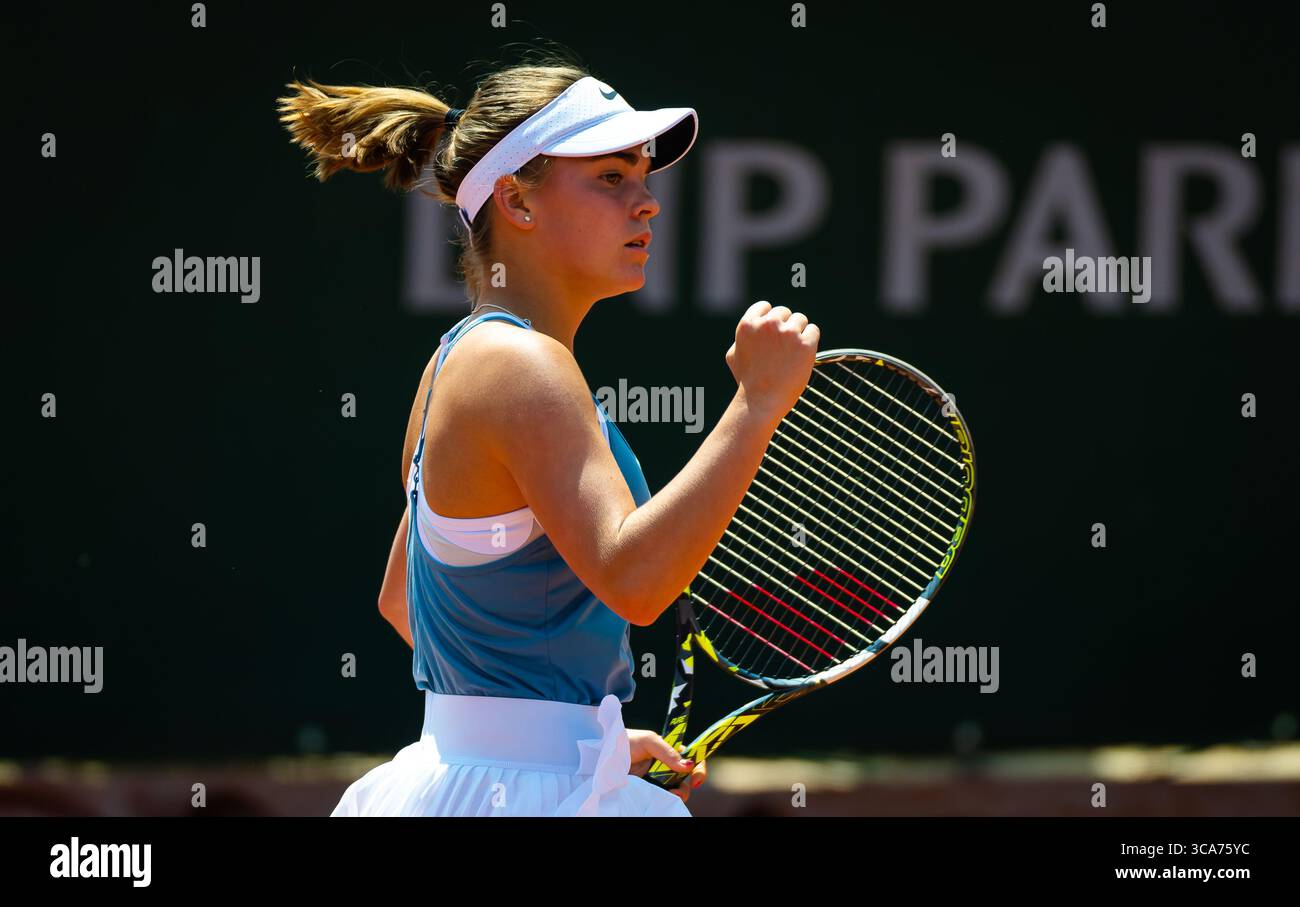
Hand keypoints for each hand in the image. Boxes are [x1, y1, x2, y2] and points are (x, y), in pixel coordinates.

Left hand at [626, 728, 708, 803]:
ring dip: (679, 794)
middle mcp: (666, 768)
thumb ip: (668, 752)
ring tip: (671, 794)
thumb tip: (688, 765)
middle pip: (687, 780)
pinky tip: (662, 797)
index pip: (692, 759)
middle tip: (684, 789)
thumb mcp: (648, 740)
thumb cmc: (625, 742)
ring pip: (677, 792)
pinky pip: (662, 798)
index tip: (697, 778)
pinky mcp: (648, 793)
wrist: (603, 756)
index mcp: (669, 752)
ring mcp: (657, 782)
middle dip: (689, 785)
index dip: (698, 768)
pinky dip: (666, 799)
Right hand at [725, 300, 819, 425]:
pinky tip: (802, 355)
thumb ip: (742, 337)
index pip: (765, 306)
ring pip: (801, 319)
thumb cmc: (747, 381)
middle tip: (783, 348)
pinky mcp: (805, 344)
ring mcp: (788, 333)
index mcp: (748, 324)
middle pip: (784, 312)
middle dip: (785, 326)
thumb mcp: (733, 356)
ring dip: (799, 332)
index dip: (770, 319)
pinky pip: (813, 331)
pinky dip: (810, 341)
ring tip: (792, 353)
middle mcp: (768, 324)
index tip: (772, 333)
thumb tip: (755, 325)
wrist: (761, 402)